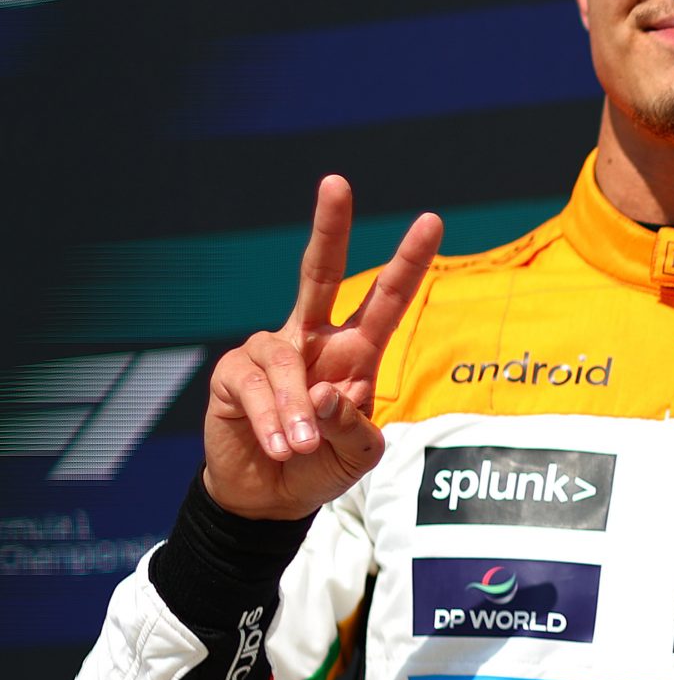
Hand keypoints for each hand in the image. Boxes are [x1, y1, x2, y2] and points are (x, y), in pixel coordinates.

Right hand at [201, 176, 441, 520]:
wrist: (272, 497)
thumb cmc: (323, 465)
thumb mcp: (359, 454)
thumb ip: (355, 426)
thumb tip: (325, 392)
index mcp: (357, 351)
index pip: (386, 298)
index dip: (408, 261)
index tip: (433, 221)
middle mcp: (313, 339)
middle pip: (319, 272)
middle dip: (329, 227)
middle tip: (336, 182)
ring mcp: (271, 352)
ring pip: (286, 362)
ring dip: (297, 411)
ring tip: (302, 447)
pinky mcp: (234, 375)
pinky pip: (255, 388)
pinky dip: (272, 420)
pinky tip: (282, 446)